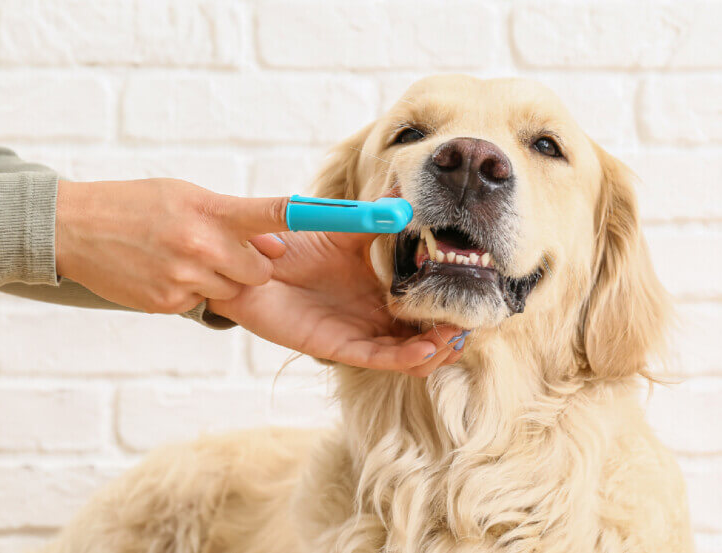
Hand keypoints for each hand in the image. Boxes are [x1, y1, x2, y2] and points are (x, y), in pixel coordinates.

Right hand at [55, 178, 287, 312]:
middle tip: (220, 250)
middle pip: (260, 271)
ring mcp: (184, 278)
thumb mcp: (188, 195)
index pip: (272, 214)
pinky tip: (164, 271)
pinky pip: (201, 302)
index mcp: (211, 212)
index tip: (349, 217)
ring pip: (233, 291)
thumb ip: (236, 219)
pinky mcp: (167, 303)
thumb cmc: (138, 205)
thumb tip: (277, 244)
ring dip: (220, 279)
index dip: (309, 218)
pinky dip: (191, 291)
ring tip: (184, 257)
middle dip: (250, 265)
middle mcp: (202, 247)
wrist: (72, 229)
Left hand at [208, 231, 466, 375]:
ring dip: (433, 350)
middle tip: (472, 325)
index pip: (423, 304)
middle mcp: (371, 314)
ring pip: (405, 354)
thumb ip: (376, 214)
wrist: (245, 261)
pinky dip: (403, 358)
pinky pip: (375, 358)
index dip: (449, 305)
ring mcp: (356, 332)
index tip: (476, 297)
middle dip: (450, 334)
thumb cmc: (290, 243)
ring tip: (453, 338)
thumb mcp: (342, 225)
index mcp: (377, 288)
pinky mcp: (334, 346)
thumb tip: (407, 190)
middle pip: (421, 335)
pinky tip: (425, 349)